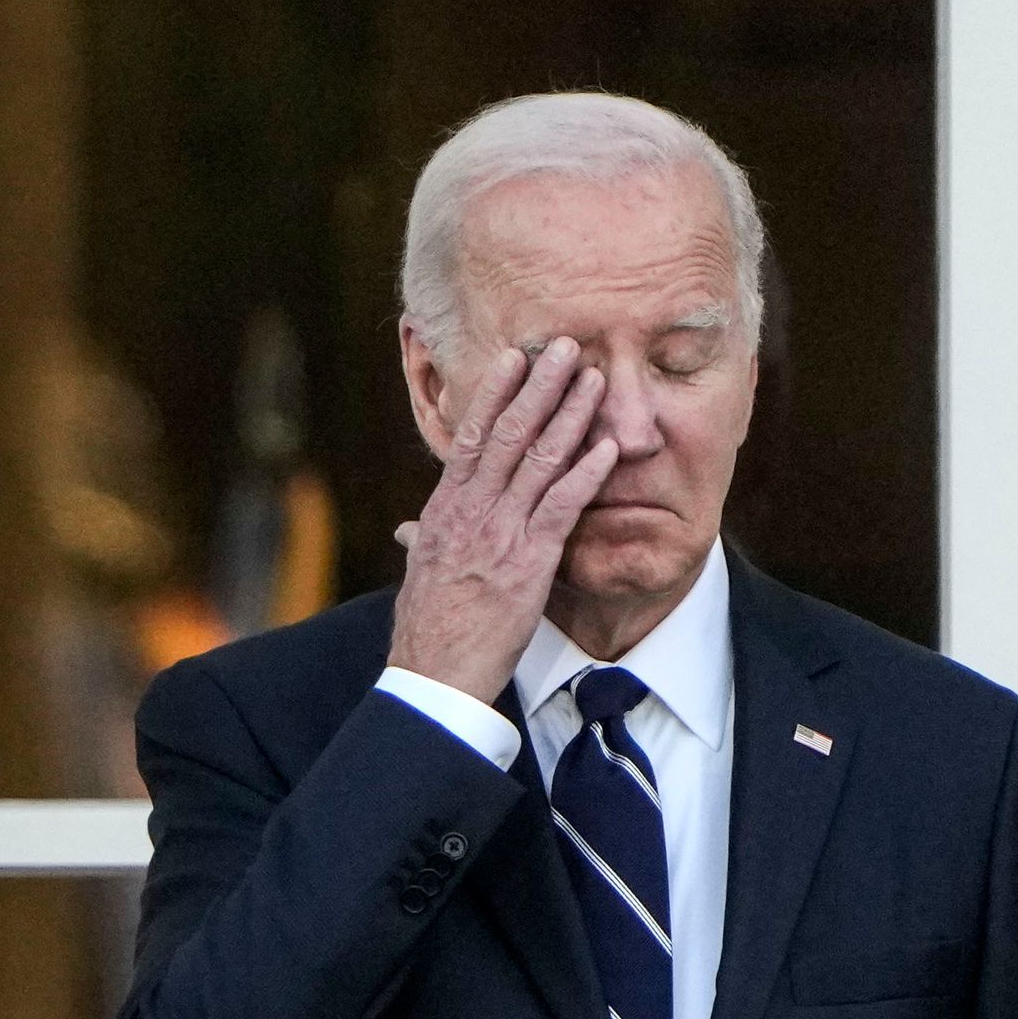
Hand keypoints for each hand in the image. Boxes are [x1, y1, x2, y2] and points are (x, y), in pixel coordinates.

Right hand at [385, 338, 619, 696]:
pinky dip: (585, 473)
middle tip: (562, 344)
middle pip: (505, 433)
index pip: (469, 437)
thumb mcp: (419, 575)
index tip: (513, 357)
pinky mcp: (527, 563)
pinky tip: (606, 446)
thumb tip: (410, 532)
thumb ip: (421, 544)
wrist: (432, 674)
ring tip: (591, 377)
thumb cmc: (428, 631)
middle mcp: (470, 512)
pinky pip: (560, 508)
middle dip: (536, 385)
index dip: (494, 394)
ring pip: (536, 460)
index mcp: (443, 510)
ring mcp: (498, 534)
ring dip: (568, 414)